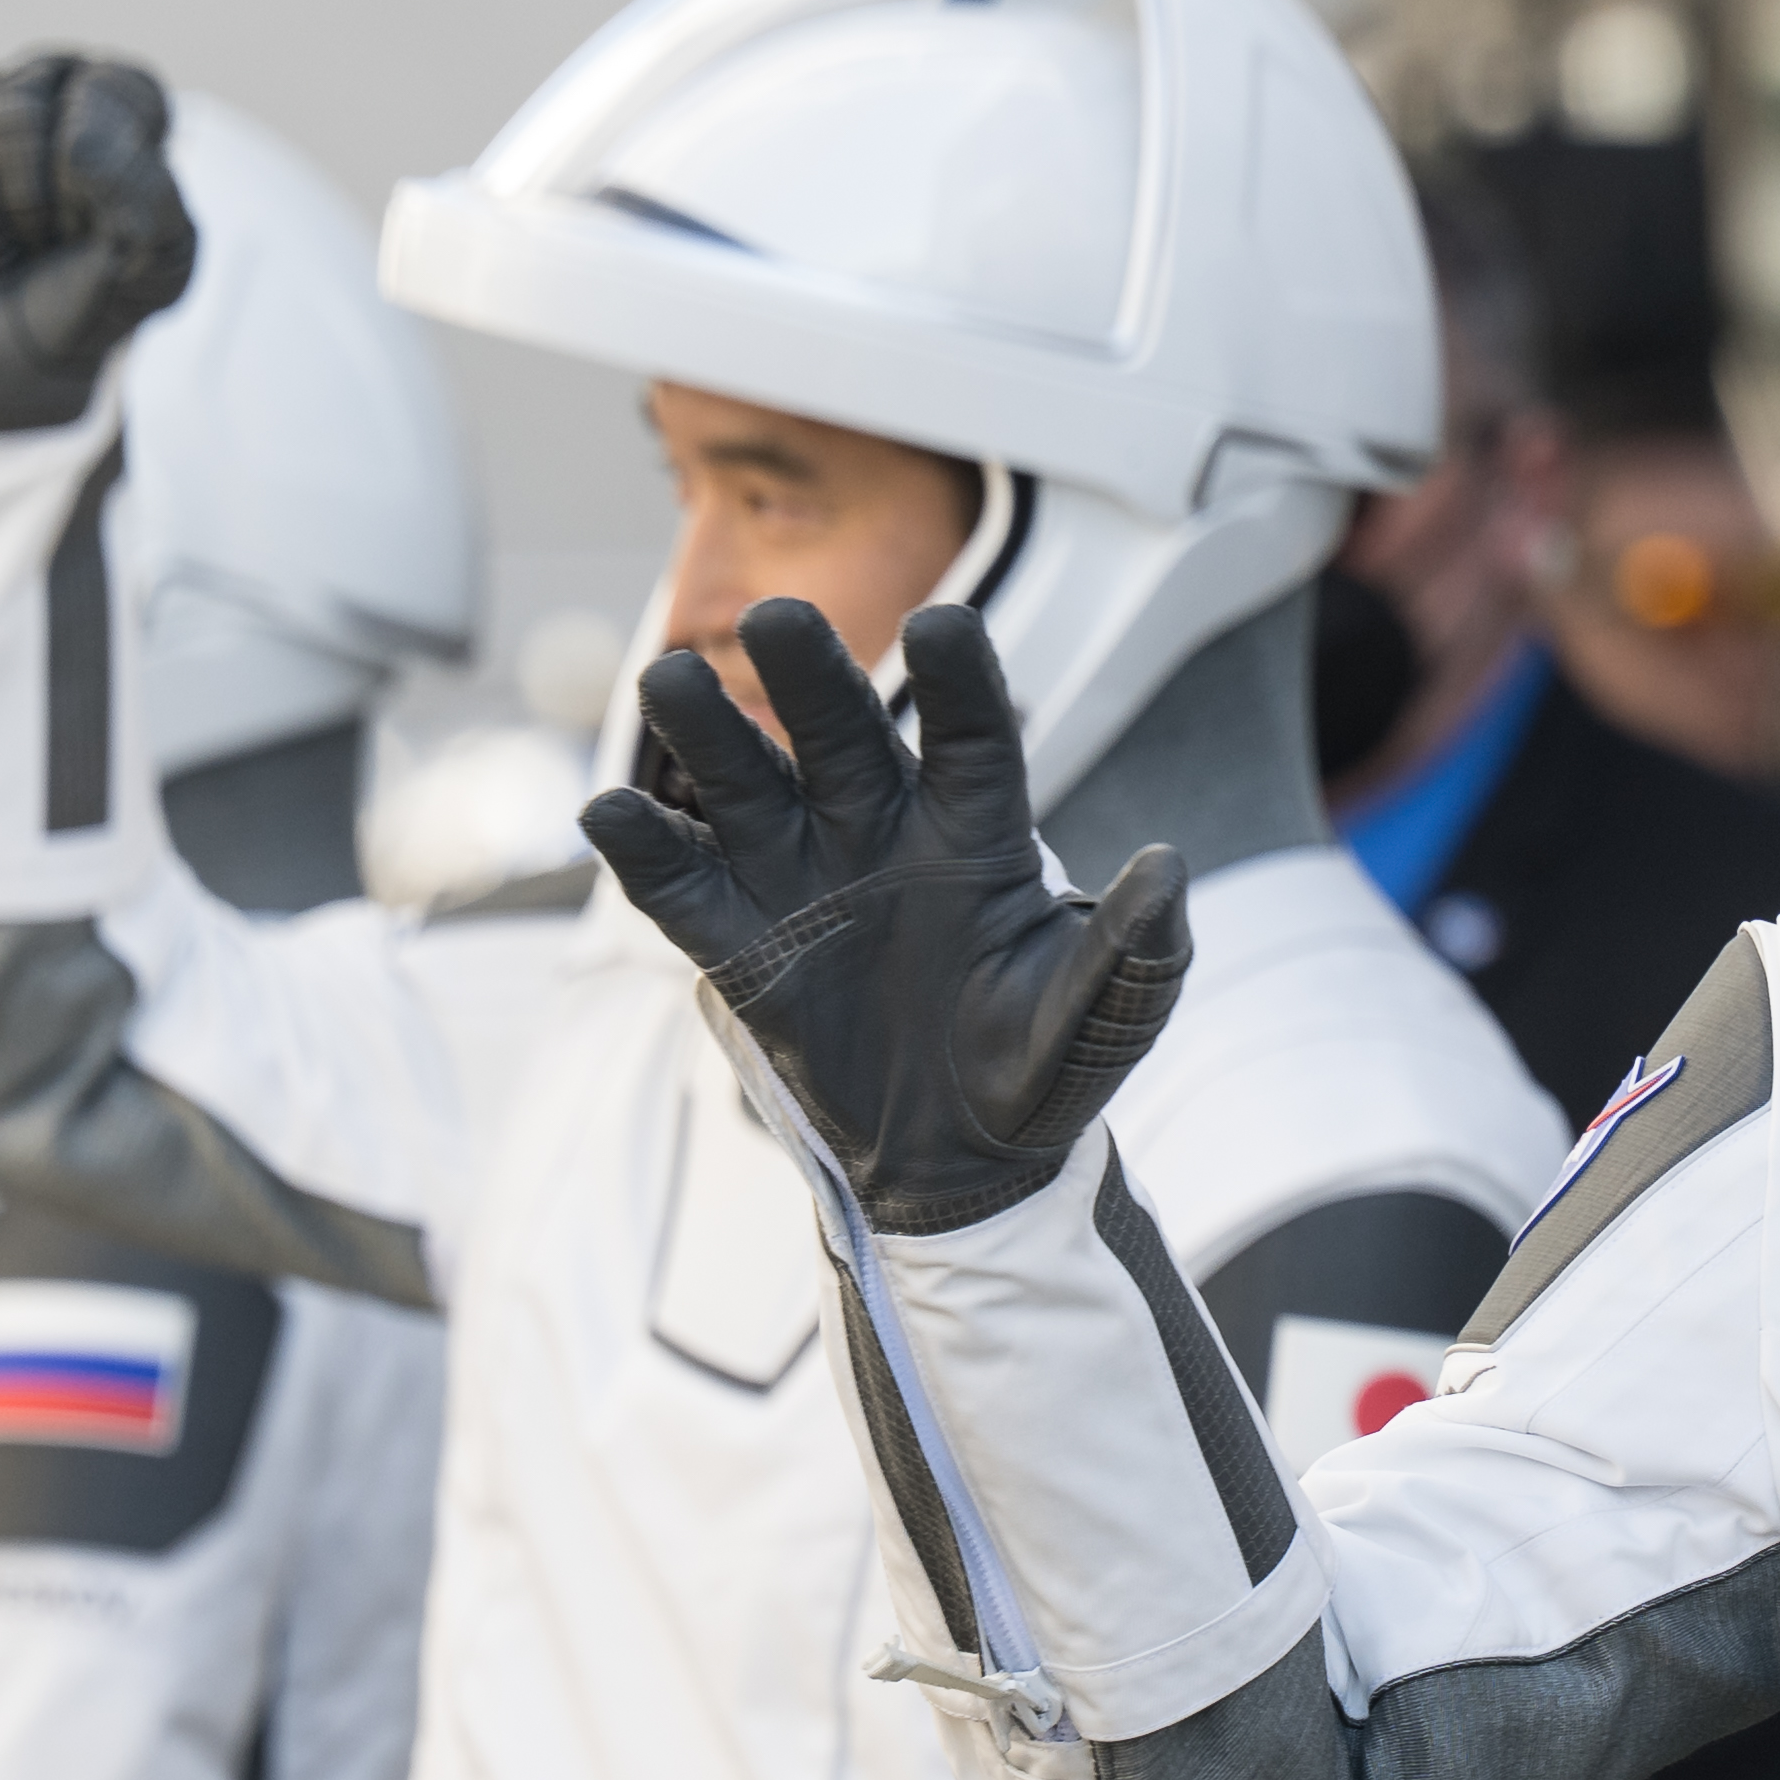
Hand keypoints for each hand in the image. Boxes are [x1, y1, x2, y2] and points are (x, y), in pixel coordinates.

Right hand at [0, 49, 194, 435]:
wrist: (9, 368)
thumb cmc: (91, 302)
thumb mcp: (156, 265)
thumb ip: (146, 195)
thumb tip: (74, 143)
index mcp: (111, 100)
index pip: (107, 89)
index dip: (98, 169)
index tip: (102, 223)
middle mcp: (32, 88)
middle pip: (13, 110)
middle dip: (26, 204)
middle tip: (39, 245)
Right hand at [579, 603, 1183, 1237]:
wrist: (960, 1160)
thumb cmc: (1039, 1069)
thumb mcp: (1097, 1018)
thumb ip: (1134, 951)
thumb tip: (1169, 870)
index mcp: (978, 833)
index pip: (974, 738)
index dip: (960, 683)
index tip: (943, 627)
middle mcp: (882, 831)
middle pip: (841, 734)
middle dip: (809, 676)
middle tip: (775, 619)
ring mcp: (805, 879)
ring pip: (748, 787)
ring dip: (710, 735)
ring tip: (674, 681)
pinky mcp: (743, 944)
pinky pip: (685, 888)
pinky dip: (646, 852)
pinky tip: (611, 811)